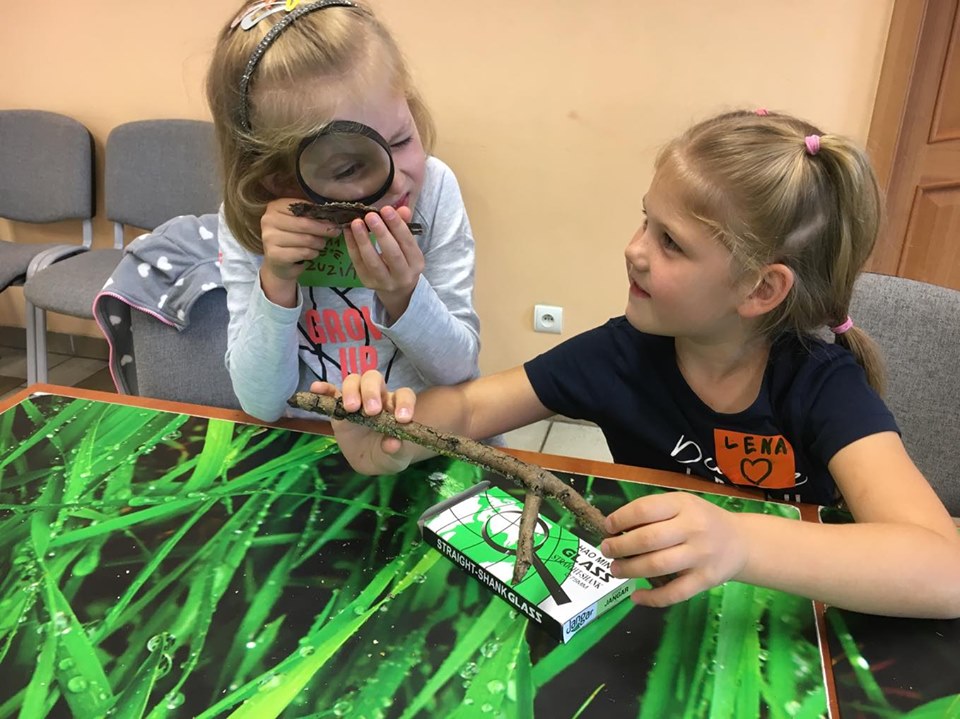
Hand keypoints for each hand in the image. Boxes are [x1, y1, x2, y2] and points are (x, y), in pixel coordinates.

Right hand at [260, 198, 340, 300]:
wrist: (279, 263)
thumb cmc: (292, 238)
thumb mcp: (299, 222)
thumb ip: (310, 215)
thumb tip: (333, 213)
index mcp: (275, 207)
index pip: (302, 207)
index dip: (320, 213)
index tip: (334, 218)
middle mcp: (268, 220)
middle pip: (305, 223)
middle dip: (323, 229)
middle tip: (335, 232)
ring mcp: (269, 238)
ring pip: (306, 239)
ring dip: (319, 243)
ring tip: (321, 244)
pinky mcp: (274, 255)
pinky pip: (303, 252)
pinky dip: (312, 254)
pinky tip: (312, 254)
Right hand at [310, 372, 417, 474]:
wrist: (370, 460)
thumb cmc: (388, 453)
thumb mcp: (395, 457)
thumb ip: (396, 450)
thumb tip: (392, 444)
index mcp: (396, 406)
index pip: (403, 395)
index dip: (404, 403)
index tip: (402, 418)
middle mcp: (377, 397)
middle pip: (374, 379)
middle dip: (372, 392)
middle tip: (371, 411)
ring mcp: (357, 400)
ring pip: (354, 381)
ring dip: (351, 390)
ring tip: (350, 408)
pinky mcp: (338, 407)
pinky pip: (331, 392)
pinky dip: (324, 389)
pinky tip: (316, 389)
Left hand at [343, 205, 423, 320]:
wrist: (397, 290)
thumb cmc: (403, 261)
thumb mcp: (408, 246)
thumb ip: (405, 226)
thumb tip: (402, 208)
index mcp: (416, 263)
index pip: (408, 243)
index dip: (398, 226)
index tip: (386, 210)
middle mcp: (403, 275)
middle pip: (392, 254)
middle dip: (381, 233)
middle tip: (371, 216)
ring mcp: (384, 282)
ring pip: (373, 261)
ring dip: (363, 240)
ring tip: (356, 223)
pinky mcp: (368, 283)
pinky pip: (358, 264)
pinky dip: (352, 246)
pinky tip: (348, 232)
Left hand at [600, 492, 747, 606]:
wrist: (741, 542)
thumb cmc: (702, 520)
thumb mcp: (682, 505)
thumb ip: (655, 512)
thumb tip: (616, 528)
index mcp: (683, 505)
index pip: (644, 510)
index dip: (620, 519)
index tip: (608, 527)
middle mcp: (693, 529)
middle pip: (648, 539)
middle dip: (620, 547)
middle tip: (607, 551)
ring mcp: (700, 556)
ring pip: (657, 566)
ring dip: (630, 570)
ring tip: (615, 569)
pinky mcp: (705, 580)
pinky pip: (674, 593)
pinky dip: (652, 598)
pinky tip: (636, 596)